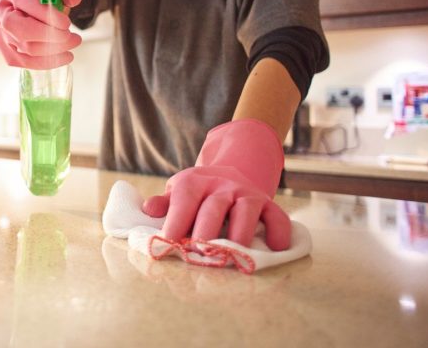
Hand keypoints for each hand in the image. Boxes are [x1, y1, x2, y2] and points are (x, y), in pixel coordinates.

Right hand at [0, 0, 82, 68]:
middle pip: (20, 29)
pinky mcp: (8, 53)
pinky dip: (49, 62)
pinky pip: (26, 62)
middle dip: (50, 36)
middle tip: (71, 36)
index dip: (45, 13)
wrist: (30, 11)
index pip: (23, 2)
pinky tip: (65, 56)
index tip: (66, 22)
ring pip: (26, 48)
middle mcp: (3, 15)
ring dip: (55, 49)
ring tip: (73, 42)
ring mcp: (3, 36)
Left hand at [142, 119, 290, 249]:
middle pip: (214, 207)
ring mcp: (246, 193)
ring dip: (240, 234)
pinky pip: (277, 216)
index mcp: (194, 182)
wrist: (230, 171)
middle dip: (206, 232)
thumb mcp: (178, 190)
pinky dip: (279, 231)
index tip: (167, 245)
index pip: (184, 201)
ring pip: (246, 210)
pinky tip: (275, 248)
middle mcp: (222, 185)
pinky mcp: (267, 203)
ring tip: (234, 256)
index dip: (175, 223)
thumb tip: (148, 209)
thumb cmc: (198, 191)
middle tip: (199, 254)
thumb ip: (164, 203)